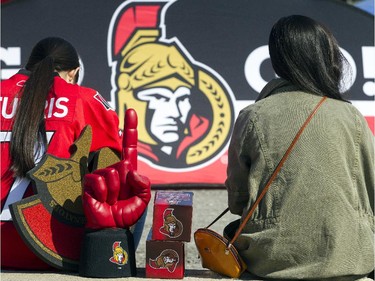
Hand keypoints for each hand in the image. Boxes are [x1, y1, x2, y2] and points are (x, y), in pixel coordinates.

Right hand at [82, 108, 150, 228]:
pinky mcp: (90, 182)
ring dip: (114, 191)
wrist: (111, 227)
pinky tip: (102, 200)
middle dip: (125, 184)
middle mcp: (115, 169)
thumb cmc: (126, 213)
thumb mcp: (142, 200)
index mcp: (128, 171)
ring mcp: (101, 175)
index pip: (129, 146)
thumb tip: (131, 171)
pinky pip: (100, 181)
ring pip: (112, 173)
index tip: (131, 111)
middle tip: (120, 198)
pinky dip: (104, 193)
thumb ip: (144, 185)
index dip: (130, 129)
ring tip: (111, 200)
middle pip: (123, 165)